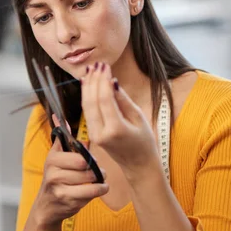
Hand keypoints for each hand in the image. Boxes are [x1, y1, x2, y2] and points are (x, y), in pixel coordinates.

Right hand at [31, 115, 107, 227]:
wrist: (47, 206)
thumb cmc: (55, 179)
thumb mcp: (55, 158)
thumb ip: (61, 140)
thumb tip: (59, 118)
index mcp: (52, 159)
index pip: (79, 156)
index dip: (90, 159)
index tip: (91, 161)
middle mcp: (53, 173)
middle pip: (86, 168)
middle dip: (97, 170)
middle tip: (99, 171)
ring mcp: (60, 188)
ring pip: (91, 181)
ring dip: (100, 181)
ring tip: (100, 180)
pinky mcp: (68, 202)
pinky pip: (92, 193)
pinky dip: (100, 190)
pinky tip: (98, 189)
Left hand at [80, 62, 159, 179]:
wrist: (138, 166)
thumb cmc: (144, 142)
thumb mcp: (139, 118)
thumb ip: (123, 100)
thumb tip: (112, 82)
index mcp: (115, 129)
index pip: (104, 99)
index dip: (103, 80)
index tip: (105, 66)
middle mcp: (101, 132)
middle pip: (91, 101)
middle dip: (93, 81)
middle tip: (97, 64)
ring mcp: (94, 134)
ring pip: (86, 106)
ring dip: (87, 87)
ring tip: (91, 70)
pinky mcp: (92, 134)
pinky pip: (87, 112)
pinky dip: (87, 96)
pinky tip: (88, 85)